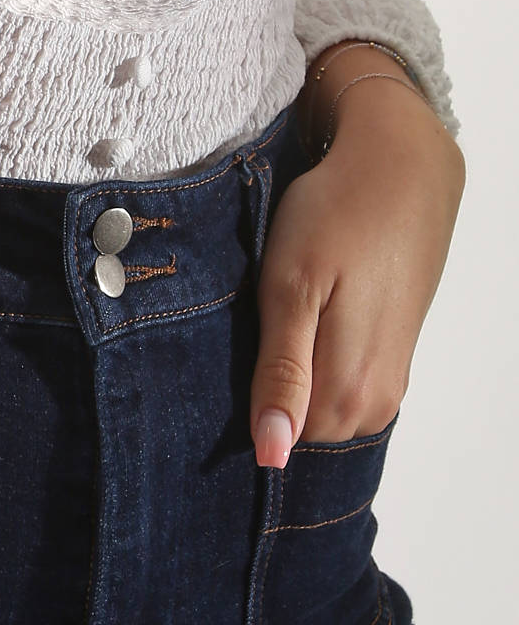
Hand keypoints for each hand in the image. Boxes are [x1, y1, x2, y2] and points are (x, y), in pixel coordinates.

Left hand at [250, 74, 464, 463]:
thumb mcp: (289, 289)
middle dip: (268, 391)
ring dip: (291, 373)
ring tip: (274, 315)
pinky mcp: (392, 352)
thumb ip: (282, 374)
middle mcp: (377, 400)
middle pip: (301, 429)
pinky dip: (314, 359)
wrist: (399, 169)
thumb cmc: (336, 216)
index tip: (225, 358)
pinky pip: (340, 382)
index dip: (244, 405)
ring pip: (321, 406)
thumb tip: (272, 455)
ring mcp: (390, 377)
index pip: (280, 443)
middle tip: (247, 325)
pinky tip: (302, 316)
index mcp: (350, 391)